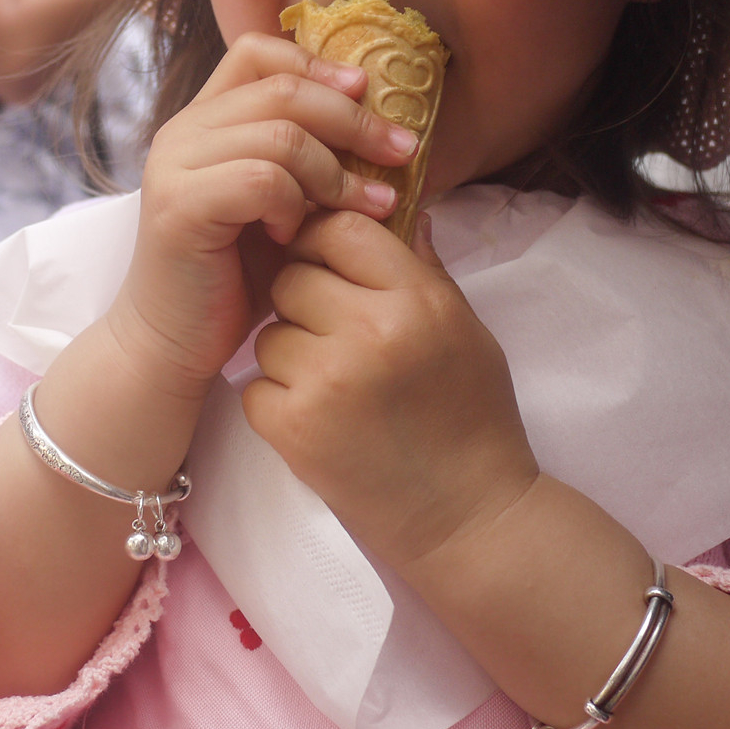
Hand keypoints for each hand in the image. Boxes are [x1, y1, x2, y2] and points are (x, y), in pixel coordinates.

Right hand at [106, 32, 420, 396]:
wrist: (174, 345)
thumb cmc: (237, 279)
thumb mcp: (287, 207)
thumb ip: (316, 165)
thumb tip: (393, 134)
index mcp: (204, 120)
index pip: (257, 51)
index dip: (317, 63)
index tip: (367, 94)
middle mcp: (183, 131)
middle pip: (282, 88)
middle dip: (353, 118)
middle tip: (402, 150)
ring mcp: (175, 166)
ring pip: (279, 134)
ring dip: (336, 171)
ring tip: (369, 206)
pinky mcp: (179, 207)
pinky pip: (261, 179)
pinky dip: (295, 203)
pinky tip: (298, 235)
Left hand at [244, 210, 540, 569]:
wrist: (469, 518)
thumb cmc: (474, 419)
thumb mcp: (467, 330)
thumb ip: (426, 270)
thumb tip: (404, 210)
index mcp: (417, 300)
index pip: (342, 230)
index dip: (326, 241)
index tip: (329, 264)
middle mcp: (370, 332)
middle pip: (293, 276)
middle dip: (304, 299)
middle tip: (332, 333)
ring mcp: (327, 382)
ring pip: (269, 333)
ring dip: (289, 353)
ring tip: (333, 385)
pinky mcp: (294, 429)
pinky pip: (255, 386)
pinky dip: (277, 401)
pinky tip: (318, 420)